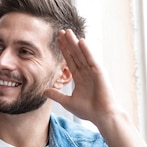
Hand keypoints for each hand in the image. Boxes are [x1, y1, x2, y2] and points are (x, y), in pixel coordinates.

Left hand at [45, 29, 146, 146]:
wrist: (101, 116)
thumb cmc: (88, 111)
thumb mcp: (68, 102)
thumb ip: (57, 95)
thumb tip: (44, 91)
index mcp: (80, 78)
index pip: (70, 61)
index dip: (64, 51)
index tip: (57, 41)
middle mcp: (86, 72)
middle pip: (75, 54)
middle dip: (68, 43)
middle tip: (60, 31)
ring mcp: (93, 71)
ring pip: (82, 54)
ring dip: (75, 43)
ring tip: (68, 32)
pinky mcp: (99, 72)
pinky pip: (91, 59)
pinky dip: (86, 50)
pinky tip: (81, 41)